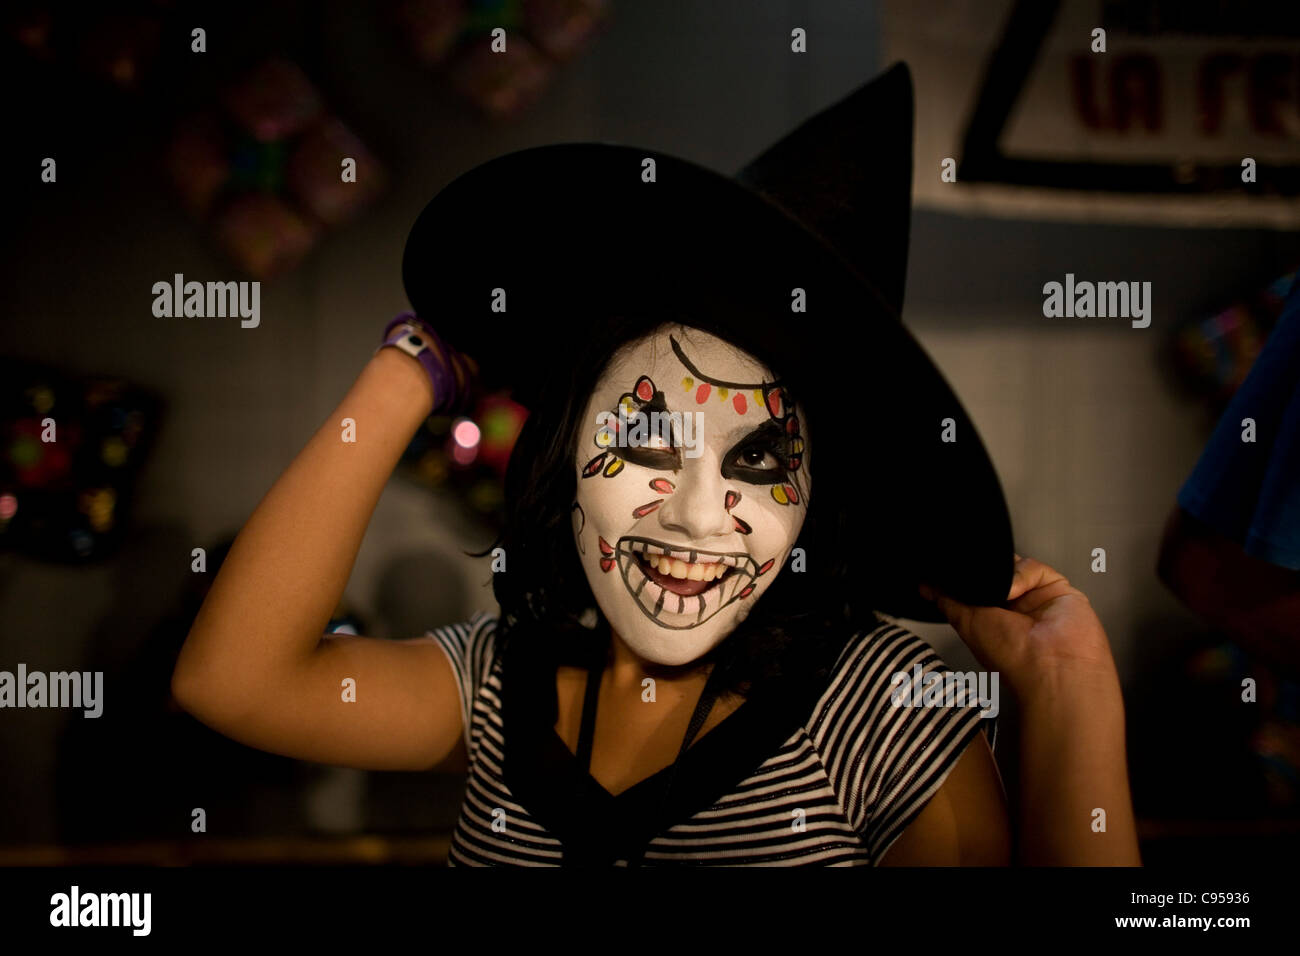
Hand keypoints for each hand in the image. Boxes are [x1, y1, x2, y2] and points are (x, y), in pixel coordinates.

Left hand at [919, 555, 1120, 705]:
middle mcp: (1014, 609)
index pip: (975, 588)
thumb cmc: (1012, 656)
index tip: (946, 570)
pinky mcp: (1057, 588)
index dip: (963, 578)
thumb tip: (927, 588)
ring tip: (1001, 594)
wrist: (1052, 664)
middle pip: (995, 573)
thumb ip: (948, 601)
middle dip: (984, 570)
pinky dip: (1022, 574)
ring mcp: (1036, 598)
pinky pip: (1034, 567)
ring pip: (1013, 565)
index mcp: (992, 620)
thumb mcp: (966, 623)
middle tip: (976, 574)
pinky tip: (1017, 592)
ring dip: (1003, 574)